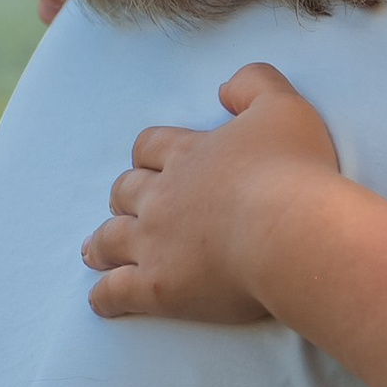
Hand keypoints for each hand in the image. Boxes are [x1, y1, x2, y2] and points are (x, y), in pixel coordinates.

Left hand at [83, 60, 340, 324]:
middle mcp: (163, 196)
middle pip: (126, 191)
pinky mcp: (158, 286)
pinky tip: (100, 302)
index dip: (149, 155)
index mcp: (189, 155)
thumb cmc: (293, 170)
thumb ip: (254, 84)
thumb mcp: (283, 107)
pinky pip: (117, 292)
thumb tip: (224, 89)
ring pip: (111, 239)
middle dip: (123, 198)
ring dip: (101, 244)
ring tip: (94, 252)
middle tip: (123, 207)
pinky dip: (104, 296)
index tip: (150, 163)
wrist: (292, 230)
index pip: (151, 146)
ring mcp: (155, 243)